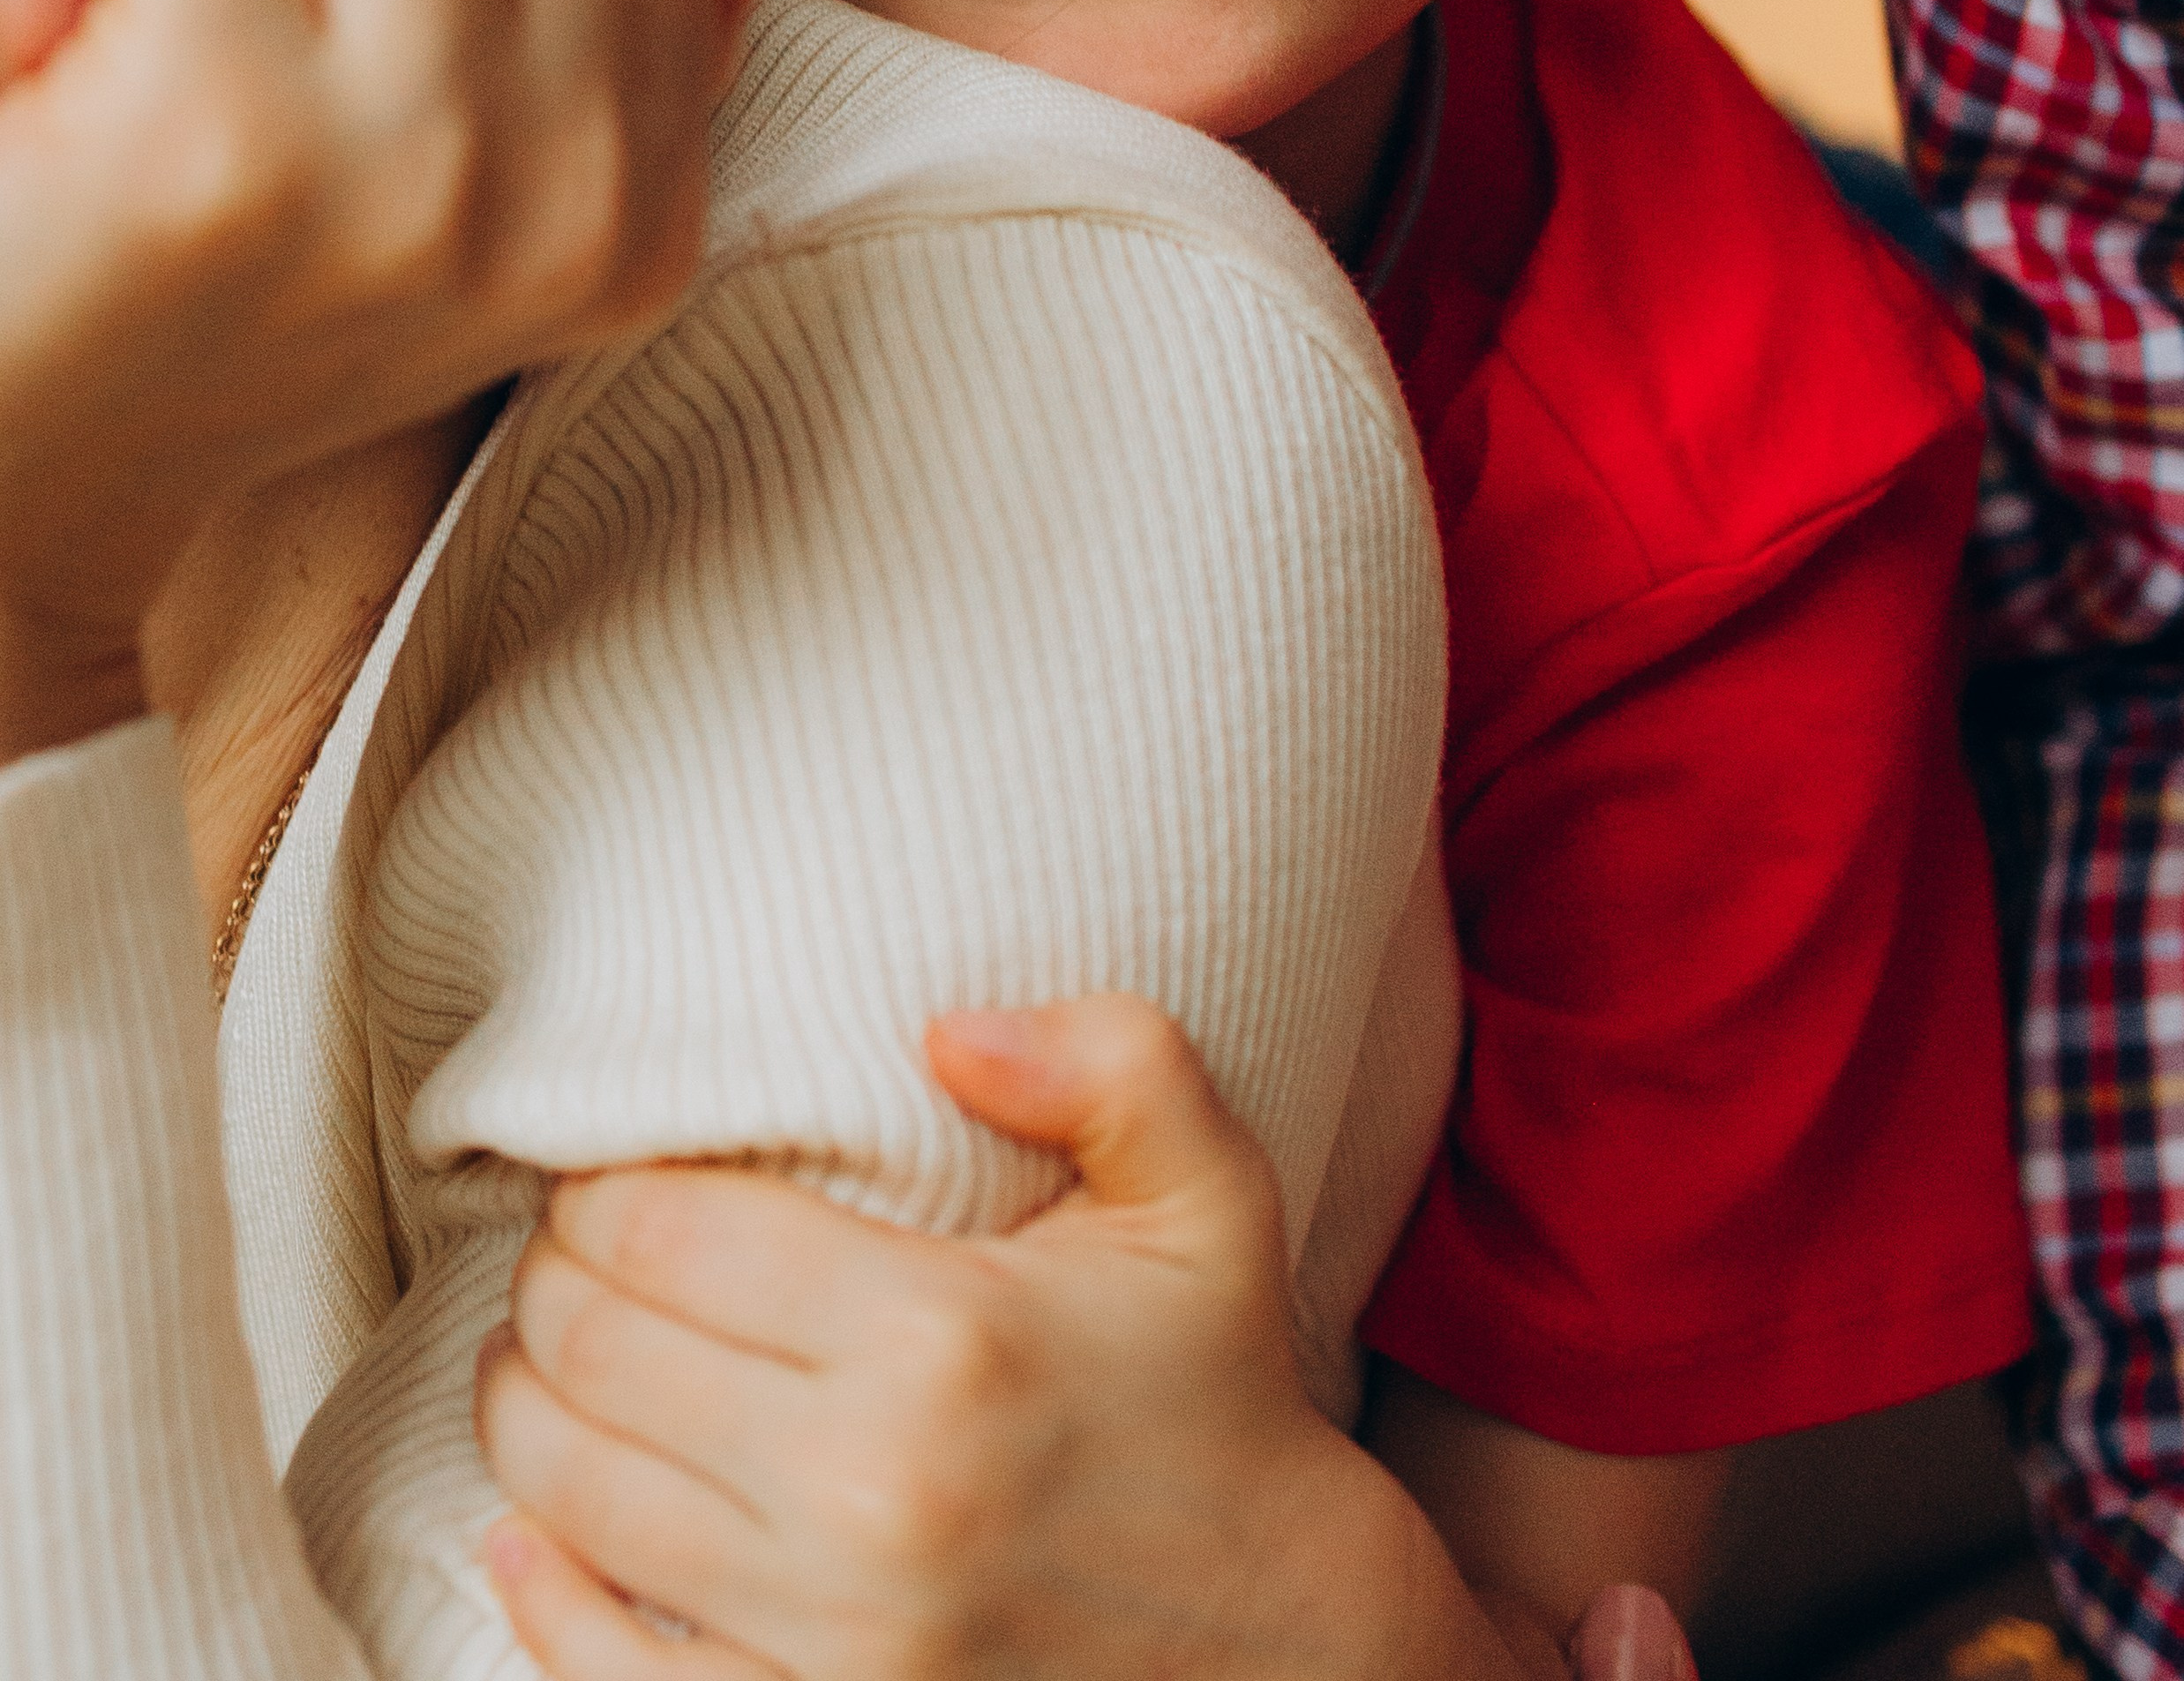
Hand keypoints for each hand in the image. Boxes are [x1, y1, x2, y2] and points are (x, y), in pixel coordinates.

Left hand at [0, 0, 785, 743]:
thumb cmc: (180, 291)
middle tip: (236, 6)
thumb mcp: (440, 169)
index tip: (344, 40)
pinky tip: (58, 54)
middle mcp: (569, 203)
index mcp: (634, 215)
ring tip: (147, 18)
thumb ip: (618, 11)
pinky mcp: (226, 133)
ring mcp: (416, 169)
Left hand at [475, 994, 1515, 1680]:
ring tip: (545, 1361)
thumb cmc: (1214, 1393)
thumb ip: (1110, 1061)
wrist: (1288, 1650)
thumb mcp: (1208, 1196)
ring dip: (525, 1412)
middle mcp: (870, 1497)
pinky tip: (530, 1532)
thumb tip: (944, 1030)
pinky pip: (605, 1675)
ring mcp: (832, 1645)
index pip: (667, 1233)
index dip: (600, 1191)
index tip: (604, 1181)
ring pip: (572, 1498)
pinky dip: (542, 1596)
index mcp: (946, 1340)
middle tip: (565, 1257)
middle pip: (595, 1355)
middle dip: (552, 1286)